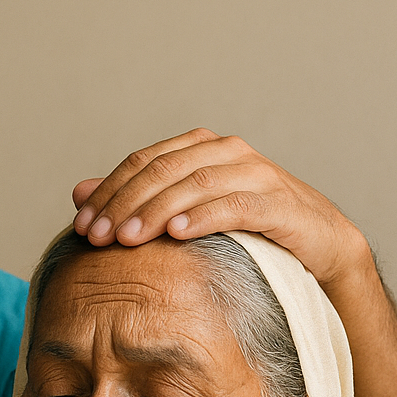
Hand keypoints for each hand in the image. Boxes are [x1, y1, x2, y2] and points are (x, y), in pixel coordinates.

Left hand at [72, 128, 371, 292]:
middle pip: (163, 170)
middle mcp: (227, 153)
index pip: (142, 162)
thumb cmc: (247, 232)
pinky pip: (236, 206)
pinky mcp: (279, 203)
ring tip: (128, 239)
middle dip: (125, 204)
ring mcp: (255, 174)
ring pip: (195, 184)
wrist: (319, 247)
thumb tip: (77, 193)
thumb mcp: (185, 214)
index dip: (109, 192)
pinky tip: (177, 234)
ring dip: (156, 211)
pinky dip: (204, 217)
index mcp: (200, 149)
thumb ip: (135, 200)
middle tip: (97, 237)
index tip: (81, 227)